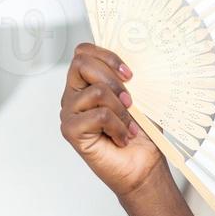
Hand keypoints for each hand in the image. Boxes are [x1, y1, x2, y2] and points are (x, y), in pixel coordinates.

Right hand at [59, 43, 166, 198]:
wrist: (144, 163)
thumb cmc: (141, 131)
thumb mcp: (139, 95)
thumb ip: (127, 76)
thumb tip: (131, 56)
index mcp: (87, 82)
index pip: (83, 52)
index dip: (107, 56)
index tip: (129, 73)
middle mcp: (74, 94)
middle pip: (81, 63)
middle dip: (114, 80)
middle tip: (131, 101)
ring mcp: (70, 112)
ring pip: (96, 92)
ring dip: (121, 110)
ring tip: (129, 126)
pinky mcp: (71, 130)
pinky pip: (98, 115)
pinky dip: (118, 126)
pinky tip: (122, 137)